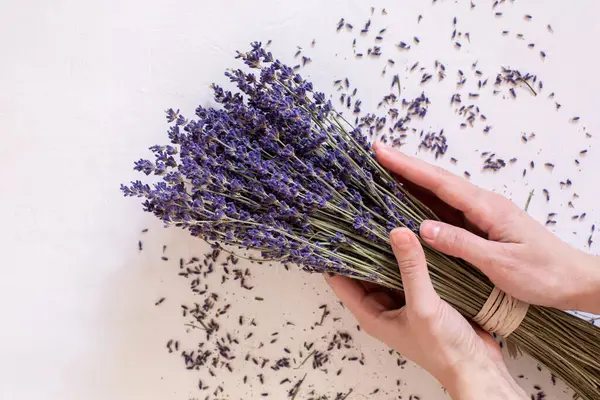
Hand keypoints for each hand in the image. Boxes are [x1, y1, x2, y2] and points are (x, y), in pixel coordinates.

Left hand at [325, 228, 526, 398]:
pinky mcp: (423, 296)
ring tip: (384, 217)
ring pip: (388, 269)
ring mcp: (404, 301)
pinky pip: (410, 271)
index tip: (334, 230)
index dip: (336, 258)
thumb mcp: (423, 306)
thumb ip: (411, 269)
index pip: (342, 282)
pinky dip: (410, 256)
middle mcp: (384, 307)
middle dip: (363, 247)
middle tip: (362, 214)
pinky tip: (413, 235)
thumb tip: (397, 232)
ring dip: (389, 249)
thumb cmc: (444, 348)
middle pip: (365, 271)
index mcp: (372, 314)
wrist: (477, 366)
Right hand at [374, 142, 599, 313]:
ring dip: (411, 180)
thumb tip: (422, 227)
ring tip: (382, 173)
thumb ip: (462, 243)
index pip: (439, 182)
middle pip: (436, 179)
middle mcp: (482, 203)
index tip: (382, 152)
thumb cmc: (543, 273)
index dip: (408, 167)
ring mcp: (481, 213)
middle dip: (404, 166)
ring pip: (439, 192)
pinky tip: (409, 202)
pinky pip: (447, 208)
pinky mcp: (481, 224)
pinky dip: (424, 201)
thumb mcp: (501, 263)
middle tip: (374, 154)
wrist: (573, 279)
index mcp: (486, 207)